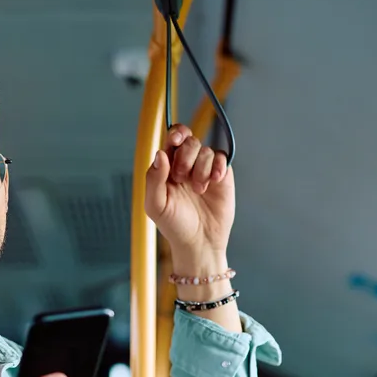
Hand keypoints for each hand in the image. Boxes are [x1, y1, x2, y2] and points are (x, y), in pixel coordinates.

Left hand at [145, 125, 234, 255]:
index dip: (175, 134)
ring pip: (206, 150)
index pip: (171, 140)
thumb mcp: (156, 205)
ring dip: (201, 168)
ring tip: (198, 190)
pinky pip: (222, 157)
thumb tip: (160, 153)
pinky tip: (214, 180)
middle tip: (182, 178)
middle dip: (186, 156)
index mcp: (167, 168)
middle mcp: (186, 165)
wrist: (199, 242)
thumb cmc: (174, 226)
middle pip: (189, 141)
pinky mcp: (222, 175)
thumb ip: (154, 179)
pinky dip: (218, 166)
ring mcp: (205, 169)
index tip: (175, 141)